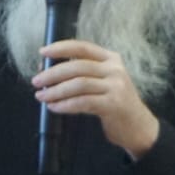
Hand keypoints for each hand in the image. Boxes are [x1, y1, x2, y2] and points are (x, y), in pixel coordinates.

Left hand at [32, 40, 159, 157]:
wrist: (138, 127)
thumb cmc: (114, 103)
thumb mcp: (102, 82)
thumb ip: (81, 74)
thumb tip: (47, 70)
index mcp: (111, 58)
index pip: (83, 47)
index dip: (61, 48)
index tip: (43, 52)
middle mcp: (115, 69)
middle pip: (77, 66)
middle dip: (52, 73)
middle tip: (36, 81)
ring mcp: (116, 86)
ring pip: (78, 84)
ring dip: (55, 91)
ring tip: (41, 97)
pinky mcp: (113, 104)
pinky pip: (83, 102)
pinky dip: (65, 105)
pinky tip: (54, 107)